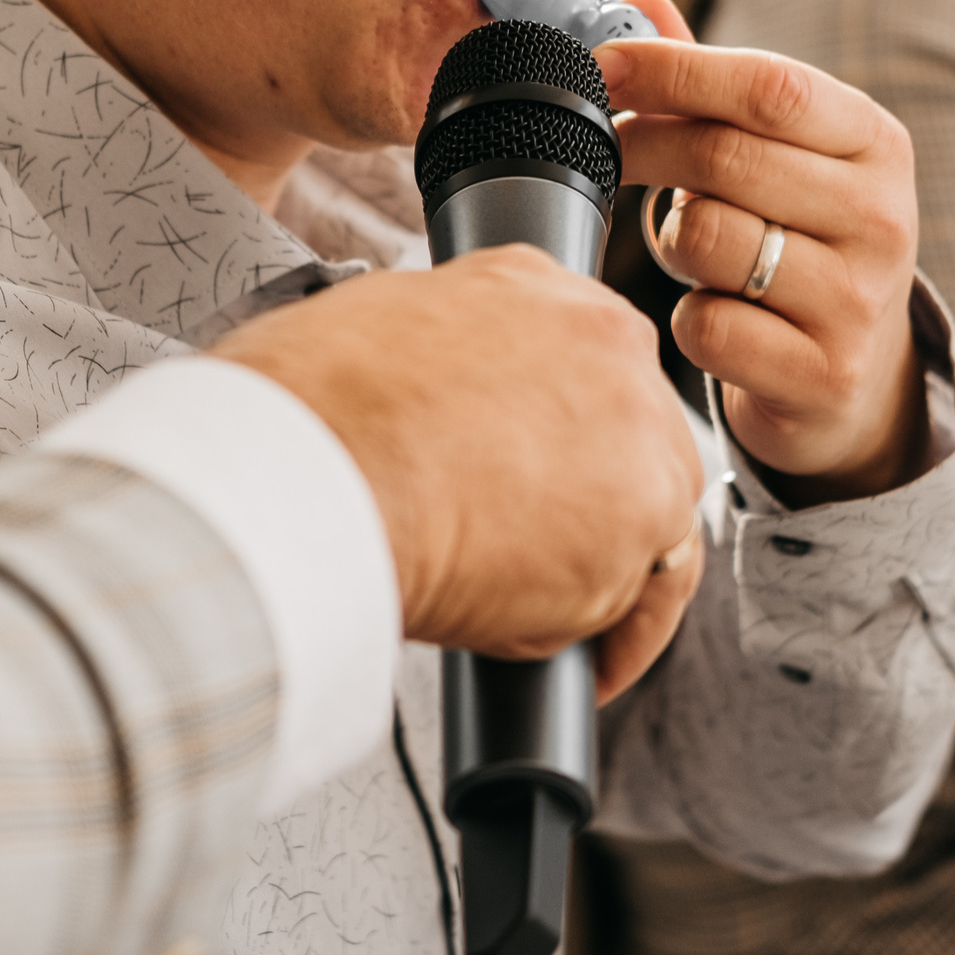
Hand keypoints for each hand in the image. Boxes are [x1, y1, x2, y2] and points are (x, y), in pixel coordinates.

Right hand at [210, 246, 705, 700]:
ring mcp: (638, 437)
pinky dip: (609, 640)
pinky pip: (637, 597)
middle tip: (534, 562)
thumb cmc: (305, 410)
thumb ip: (444, 364)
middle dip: (593, 506)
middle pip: (634, 442)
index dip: (556, 438)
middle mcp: (610, 350)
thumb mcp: (379, 332)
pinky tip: (569, 666)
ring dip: (601, 577)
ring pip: (648, 522)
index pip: (582, 370)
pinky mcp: (641, 527)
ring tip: (535, 626)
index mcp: (538, 288)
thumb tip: (432, 421)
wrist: (310, 467)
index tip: (529, 479)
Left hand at [594, 0, 922, 501]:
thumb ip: (709, 84)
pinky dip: (687, 320)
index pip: (768, 86)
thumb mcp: (778, 157)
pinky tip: (716, 317)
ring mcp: (858, 301)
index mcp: (876, 143)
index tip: (600, 68)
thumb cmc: (797, 242)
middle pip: (724, 158)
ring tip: (690, 245)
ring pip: (709, 240)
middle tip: (608, 149)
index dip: (670, 70)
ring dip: (669, 239)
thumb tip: (636, 1)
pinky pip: (705, 327)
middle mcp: (883, 217)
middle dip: (645, 146)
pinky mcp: (823, 376)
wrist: (855, 378)